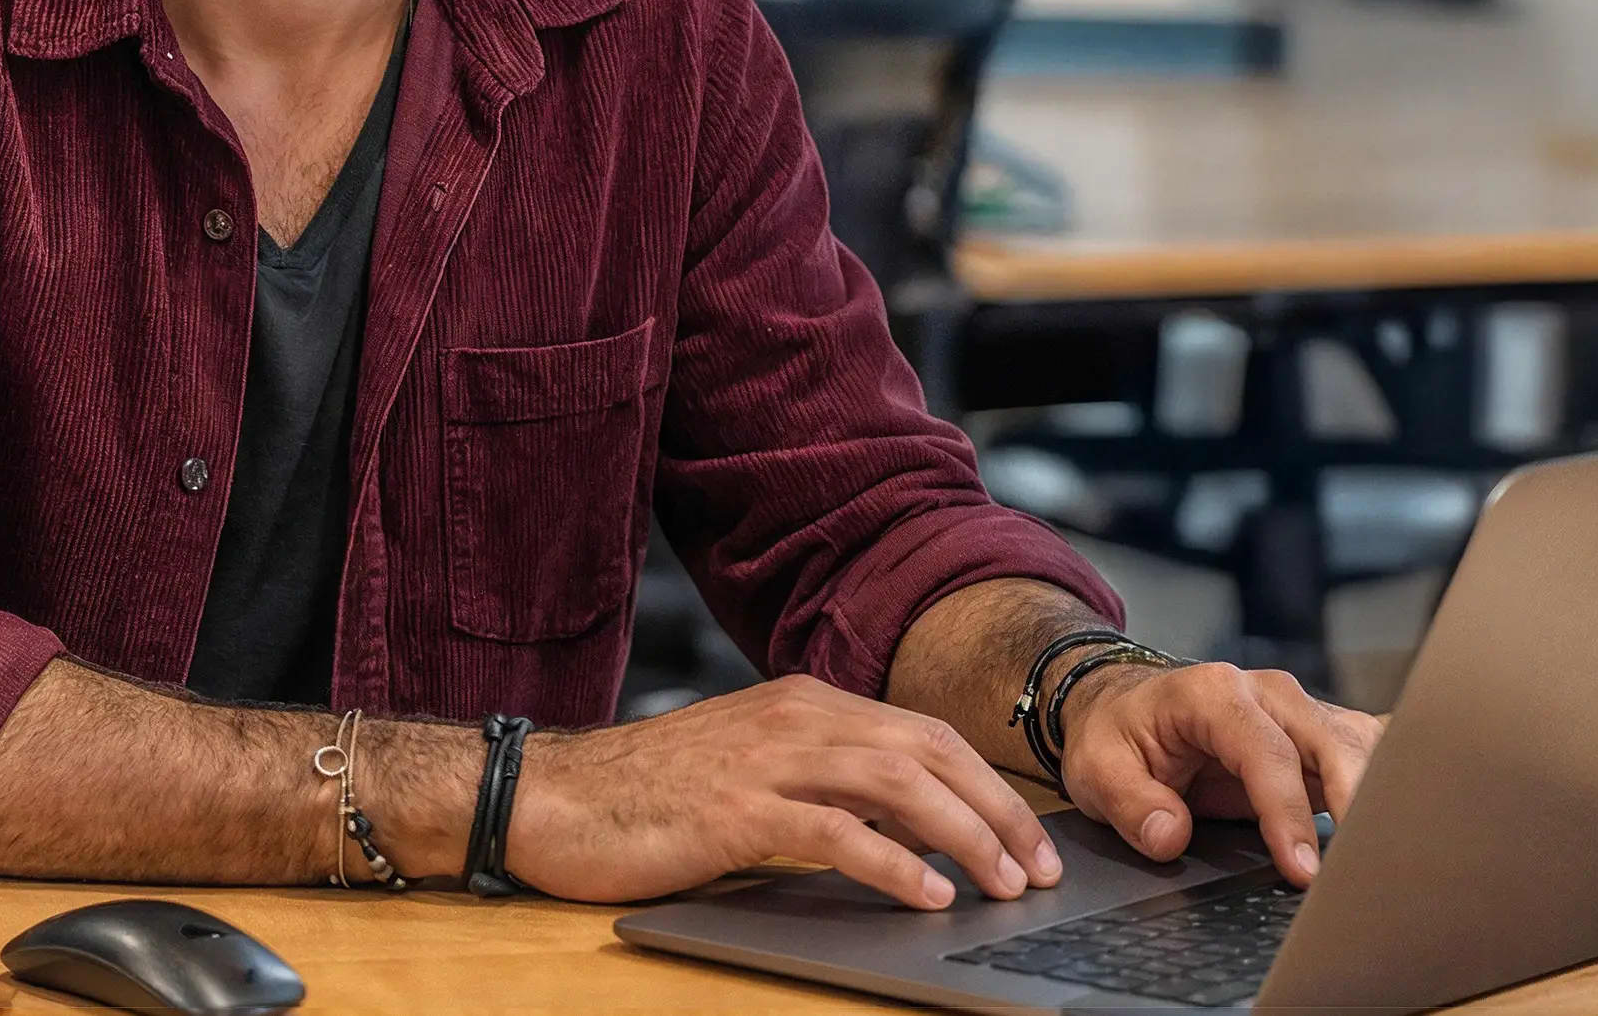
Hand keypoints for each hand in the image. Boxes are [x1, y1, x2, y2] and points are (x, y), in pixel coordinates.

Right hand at [503, 674, 1065, 909]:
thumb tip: (907, 826)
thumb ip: (823, 780)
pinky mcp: (738, 810)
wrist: (556, 796)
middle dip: (998, 810)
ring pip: (898, 784)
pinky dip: (894, 864)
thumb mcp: (752, 768)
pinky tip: (927, 895)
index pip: (925, 734)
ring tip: (1004, 884)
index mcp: (804, 703)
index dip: (989, 785)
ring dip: (965, 836)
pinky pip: (837, 832)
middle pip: (930, 752)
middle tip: (1040, 867)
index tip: (1031, 838)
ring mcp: (767, 759)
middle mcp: (795, 718)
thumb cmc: (649, 793)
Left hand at [1057, 661, 1379, 885]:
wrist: (1123, 705)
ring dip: (1381, 796)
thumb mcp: (1095, 770)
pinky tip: (1409, 817)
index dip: (1288, 814)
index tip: (1302, 870)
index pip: (1267, 754)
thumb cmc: (1116, 736)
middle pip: (1333, 742)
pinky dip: (1392, 781)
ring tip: (1392, 854)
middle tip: (1364, 870)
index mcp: (1214, 693)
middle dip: (1356, 805)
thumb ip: (1130, 803)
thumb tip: (1170, 836)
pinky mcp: (1320, 734)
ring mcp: (1300, 710)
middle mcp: (1268, 693)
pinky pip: (1370, 749)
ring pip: (1362, 746)